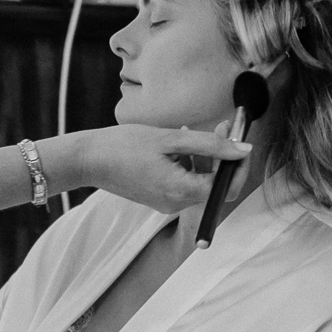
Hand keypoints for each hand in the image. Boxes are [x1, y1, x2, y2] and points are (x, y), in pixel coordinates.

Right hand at [71, 124, 250, 214]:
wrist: (87, 160)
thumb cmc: (123, 145)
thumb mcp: (169, 138)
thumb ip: (210, 144)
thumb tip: (244, 150)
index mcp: (181, 190)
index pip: (228, 186)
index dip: (240, 164)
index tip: (240, 140)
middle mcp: (177, 203)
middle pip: (215, 185)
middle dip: (222, 157)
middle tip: (222, 127)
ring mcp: (167, 203)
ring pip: (200, 183)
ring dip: (204, 158)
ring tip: (191, 131)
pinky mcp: (158, 198)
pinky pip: (183, 183)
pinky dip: (187, 165)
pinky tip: (175, 145)